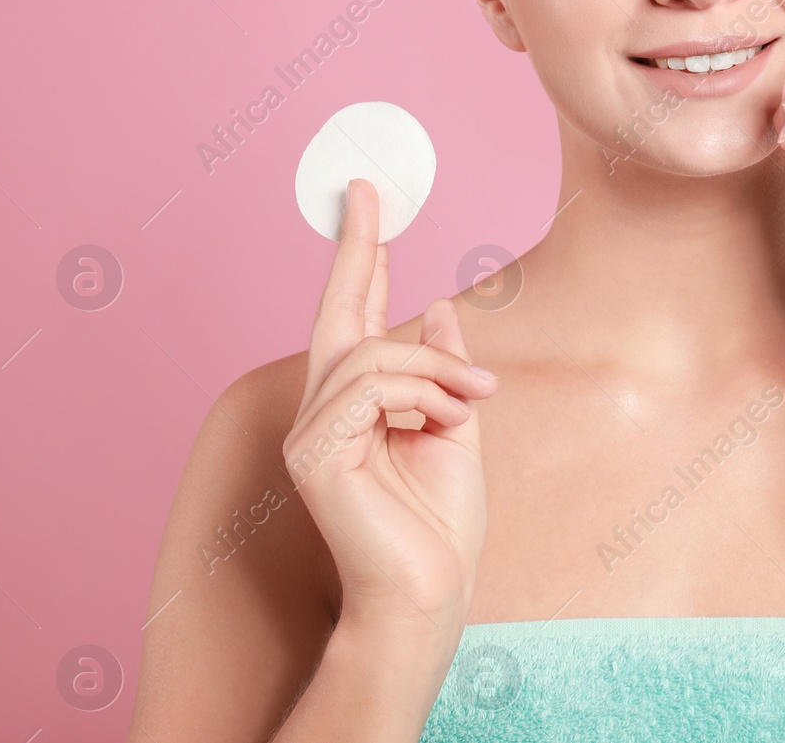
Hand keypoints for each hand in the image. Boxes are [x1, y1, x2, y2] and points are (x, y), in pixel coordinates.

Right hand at [283, 178, 499, 632]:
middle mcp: (322, 412)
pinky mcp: (313, 455)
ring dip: (437, 370)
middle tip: (367, 190)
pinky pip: (369, 389)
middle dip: (353, 247)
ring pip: (373, 353)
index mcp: (356, 405)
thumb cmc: (441, 525)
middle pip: (340, 314)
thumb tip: (442, 308)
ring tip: (473, 400)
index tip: (364, 202)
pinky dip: (421, 396)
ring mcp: (310, 433)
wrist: (430, 593)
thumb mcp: (456, 426)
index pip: (352, 317)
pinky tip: (446, 421)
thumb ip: (444, 370)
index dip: (357, 257)